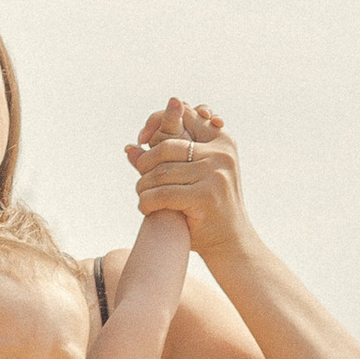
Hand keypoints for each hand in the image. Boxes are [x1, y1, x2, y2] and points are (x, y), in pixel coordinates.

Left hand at [124, 100, 245, 264]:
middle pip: (165, 147)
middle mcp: (221, 153)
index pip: (183, 116)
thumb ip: (164, 161)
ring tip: (142, 197)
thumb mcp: (190, 178)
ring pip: (160, 173)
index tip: (141, 139)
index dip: (157, 121)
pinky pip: (162, 194)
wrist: (230, 242)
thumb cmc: (207, 208)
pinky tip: (146, 209)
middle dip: (145, 164)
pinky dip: (147, 202)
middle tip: (140, 181)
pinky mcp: (205, 196)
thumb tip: (129, 147)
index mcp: (222, 141)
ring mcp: (214, 174)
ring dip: (143, 187)